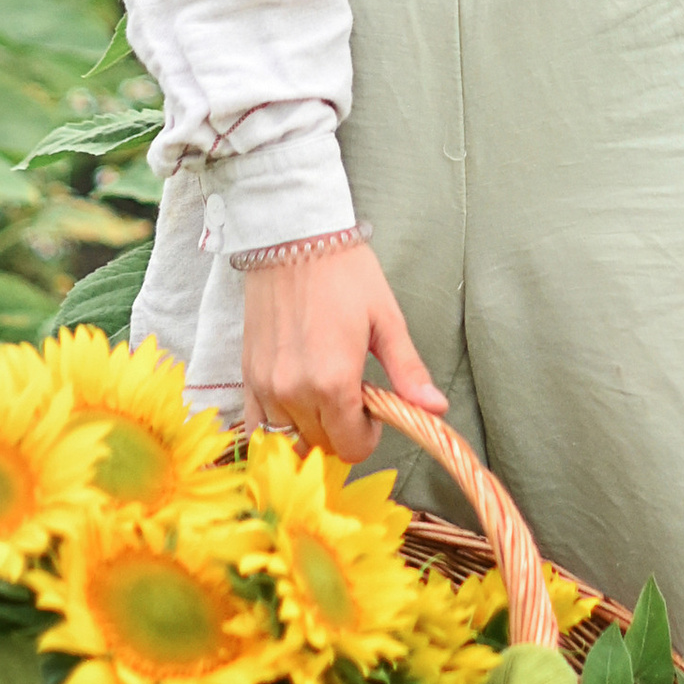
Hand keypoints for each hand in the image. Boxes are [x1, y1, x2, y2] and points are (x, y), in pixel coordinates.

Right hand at [239, 241, 445, 463]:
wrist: (293, 235)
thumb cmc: (345, 272)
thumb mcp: (386, 320)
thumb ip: (408, 372)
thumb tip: (436, 409)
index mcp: (334, 382)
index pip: (352, 448)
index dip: (369, 435)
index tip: (373, 408)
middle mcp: (295, 391)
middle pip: (322, 447)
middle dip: (342, 430)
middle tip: (352, 394)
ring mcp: (266, 386)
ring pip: (290, 439)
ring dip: (310, 429)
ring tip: (322, 395)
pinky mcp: (247, 374)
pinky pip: (257, 424)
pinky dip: (277, 425)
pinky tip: (293, 402)